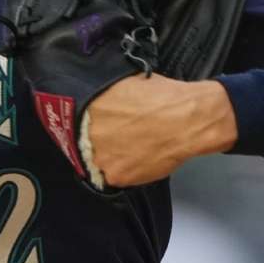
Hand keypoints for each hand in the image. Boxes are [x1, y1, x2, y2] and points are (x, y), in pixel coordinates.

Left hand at [84, 74, 237, 187]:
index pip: (75, 124)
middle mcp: (89, 134)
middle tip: (119, 139)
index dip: (86, 127)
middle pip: (86, 144)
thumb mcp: (126, 85)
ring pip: (100, 162)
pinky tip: (140, 160)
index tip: (95, 129)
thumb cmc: (164, 98)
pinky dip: (127, 171)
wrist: (187, 120)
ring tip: (133, 149)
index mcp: (89, 109)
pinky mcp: (117, 176)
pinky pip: (115, 177)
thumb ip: (108, 99)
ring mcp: (101, 157)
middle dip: (100, 142)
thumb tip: (105, 104)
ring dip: (112, 158)